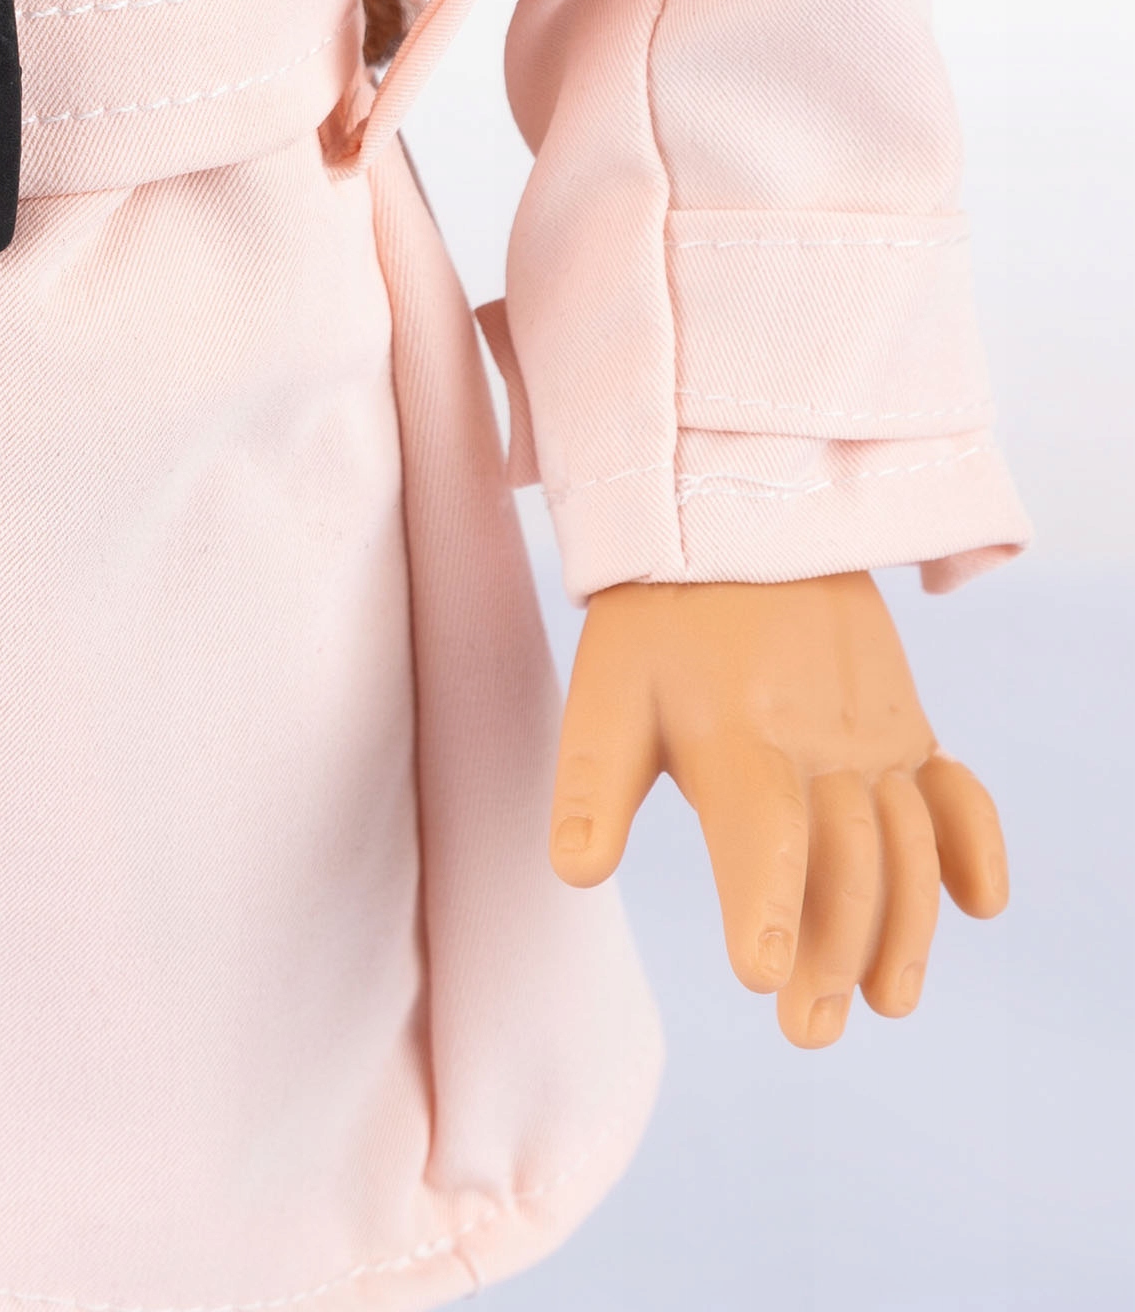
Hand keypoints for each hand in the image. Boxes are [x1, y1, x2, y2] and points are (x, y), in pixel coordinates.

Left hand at [549, 570, 1006, 1046]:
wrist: (737, 526)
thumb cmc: (656, 624)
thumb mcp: (606, 692)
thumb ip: (590, 786)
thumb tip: (573, 872)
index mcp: (733, 733)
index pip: (761, 828)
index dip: (762, 901)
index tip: (758, 974)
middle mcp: (816, 738)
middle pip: (841, 859)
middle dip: (831, 950)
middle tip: (808, 1029)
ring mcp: (872, 733)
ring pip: (905, 845)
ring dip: (905, 929)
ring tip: (887, 1003)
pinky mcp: (905, 726)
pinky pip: (955, 790)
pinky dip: (975, 844)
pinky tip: (980, 907)